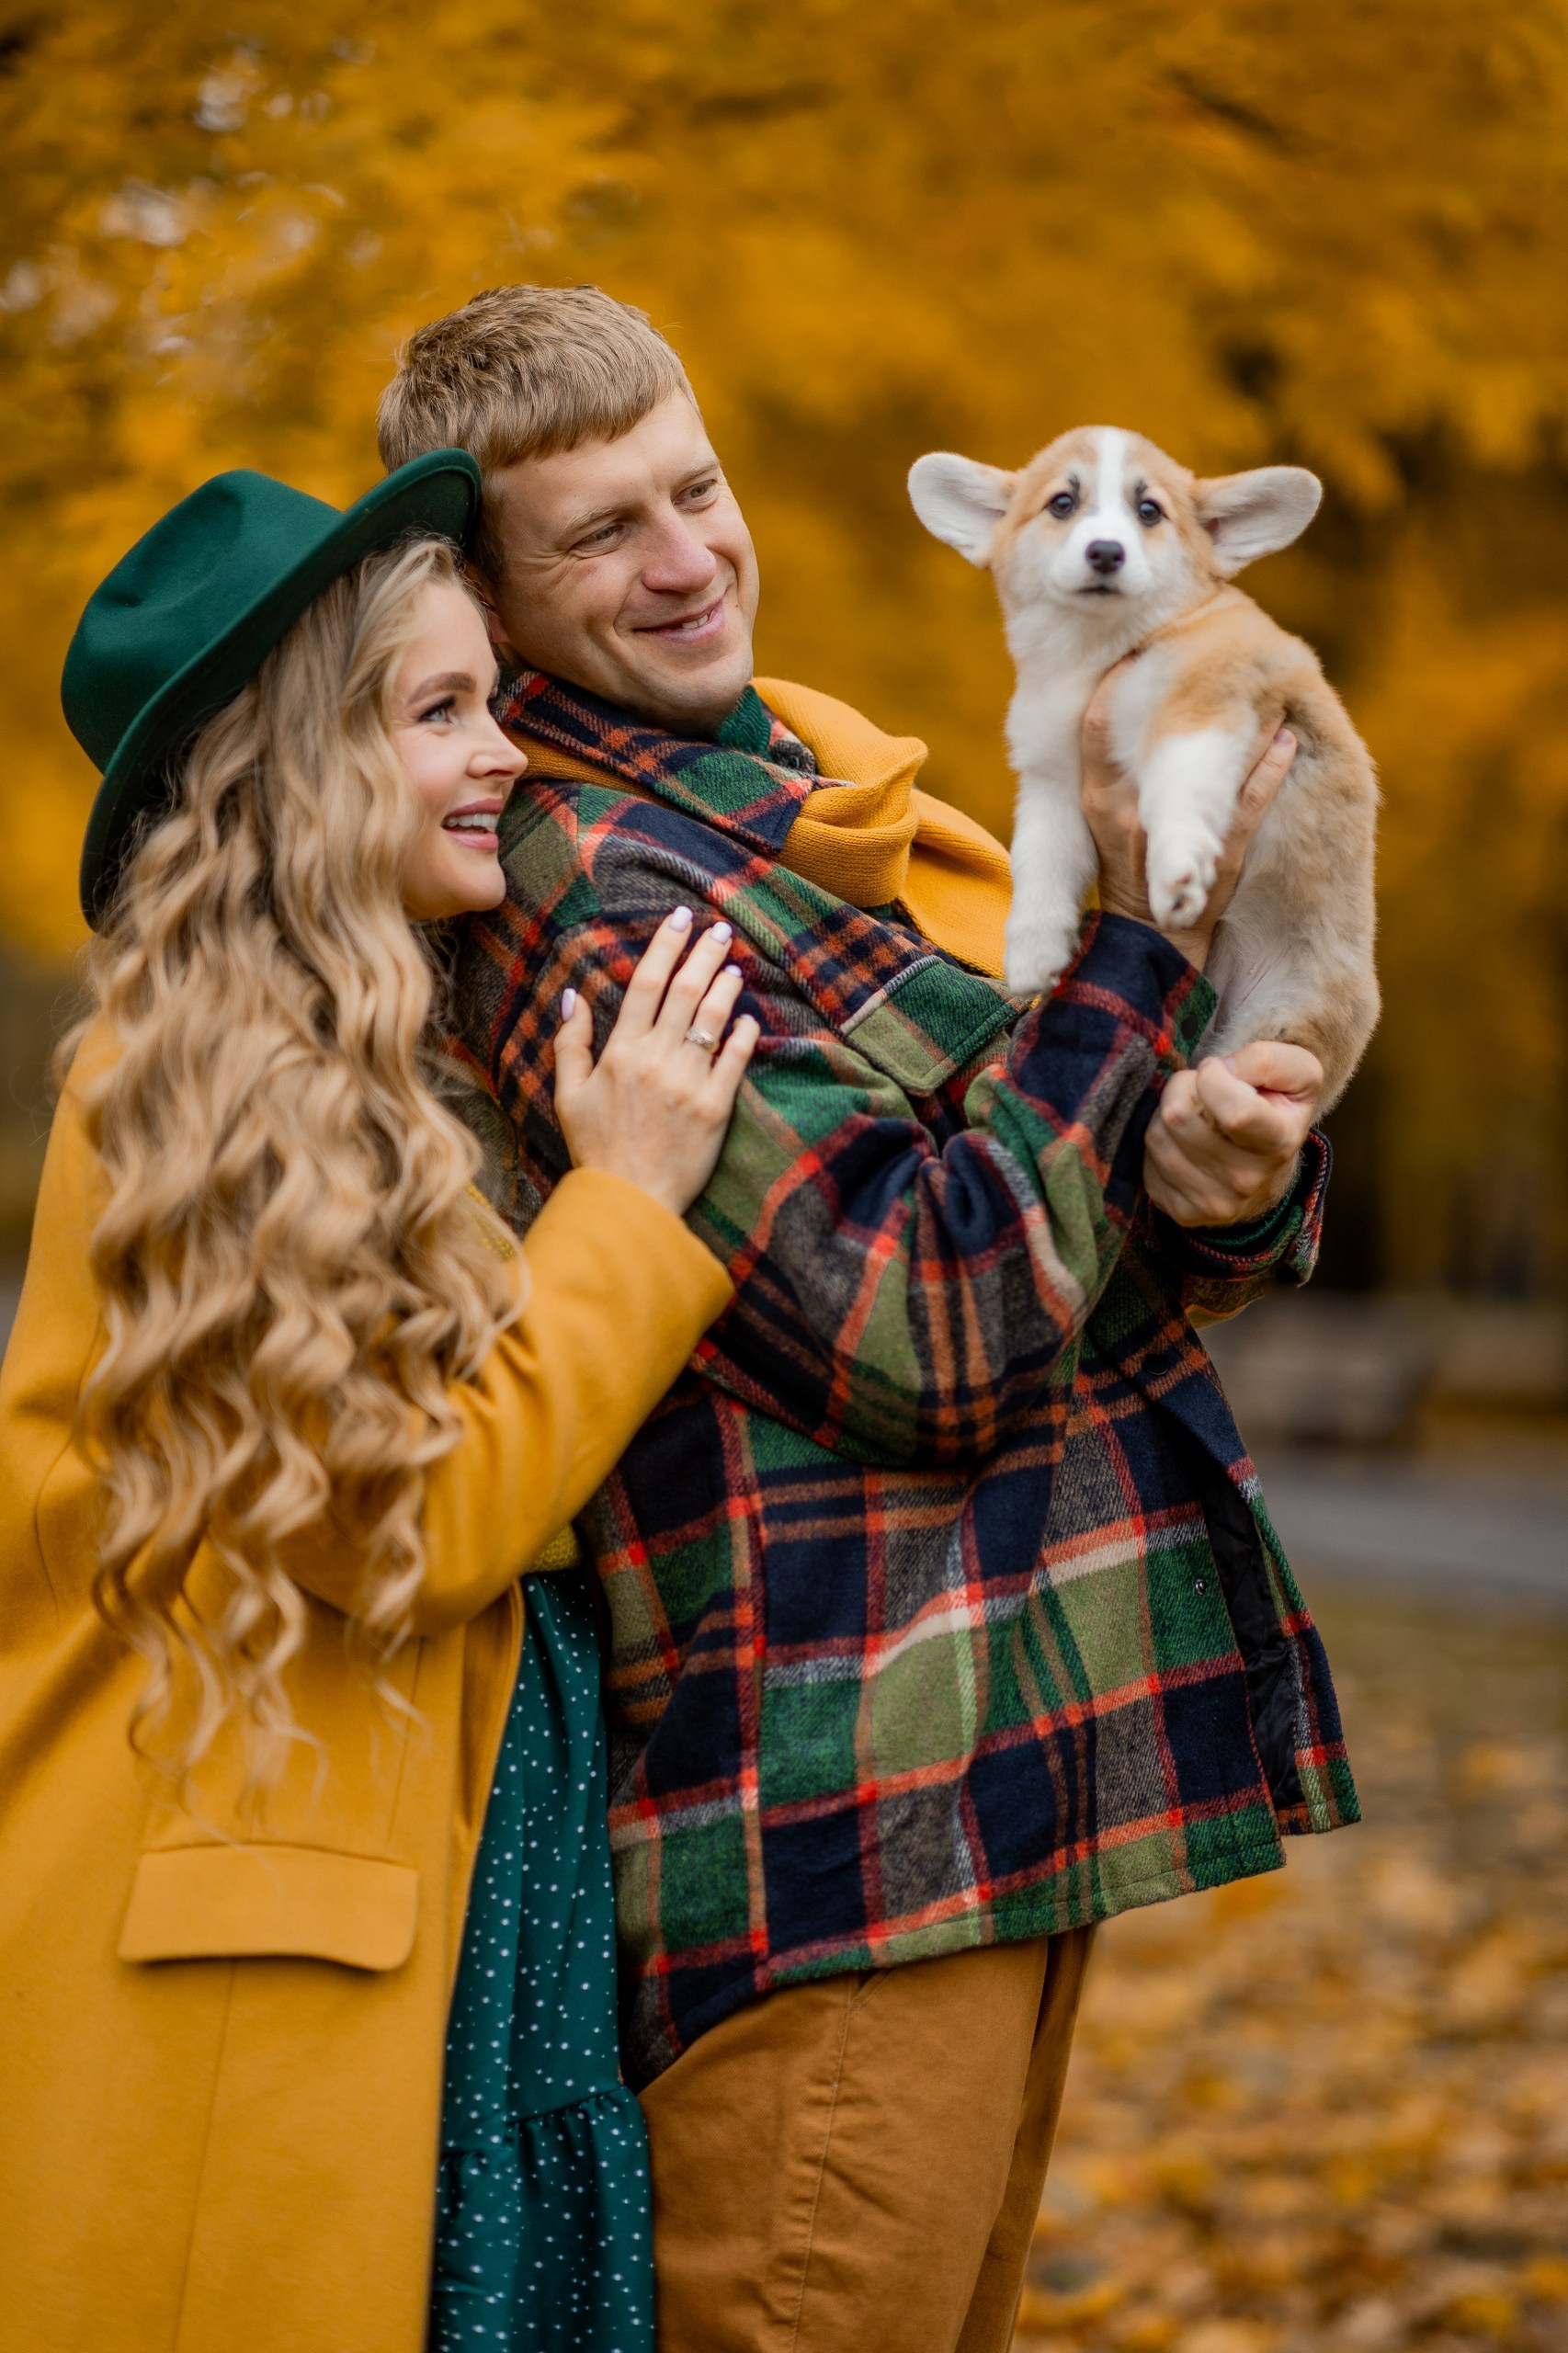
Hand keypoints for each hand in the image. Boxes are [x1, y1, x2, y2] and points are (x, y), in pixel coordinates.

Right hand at [553, 906, 758, 1216]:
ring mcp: (689, 1082)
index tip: (678, 919)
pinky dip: (743, 1033)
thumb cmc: (596, 1148)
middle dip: (704, 953)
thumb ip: (571, 1044)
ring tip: (734, 965)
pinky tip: (748, 1017)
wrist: (630, 1201)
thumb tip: (574, 997)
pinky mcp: (716, 1108)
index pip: (646, 984)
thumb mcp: (568, 1095)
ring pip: (713, 1019)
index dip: (664, 945)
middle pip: (685, 991)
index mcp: (620, 1052)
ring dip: (725, 986)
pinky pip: (735, 1060)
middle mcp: (656, 1060)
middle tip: (720, 928)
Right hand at [1080, 665, 1296, 966]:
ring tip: (1271, 690)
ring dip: (1249, 723)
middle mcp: (1132, 812)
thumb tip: (1126, 710)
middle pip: (1160, 733)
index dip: (1119, 678)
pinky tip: (1288, 740)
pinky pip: (1251, 802)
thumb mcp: (1102, 818)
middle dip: (1191, 689)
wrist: (1149, 941)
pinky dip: (1272, 767)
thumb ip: (1110, 771)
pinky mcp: (1221, 856)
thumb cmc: (1126, 870)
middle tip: (1219, 652)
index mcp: (1097, 799)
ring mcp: (1176, 835)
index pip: (1097, 723)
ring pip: (1216, 762)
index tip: (1144, 646)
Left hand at [1145, 1040, 1322, 1227]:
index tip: (1217, 1070)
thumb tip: (1220, 1069)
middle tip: (1198, 1089)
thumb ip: (1266, 1060)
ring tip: (1192, 1115)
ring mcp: (1213, 1202)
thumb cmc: (1276, 1112)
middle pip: (1178, 1116)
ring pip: (1157, 1136)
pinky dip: (1160, 1143)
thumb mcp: (1297, 1075)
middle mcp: (1246, 1181)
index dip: (1213, 1078)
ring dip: (1166, 1114)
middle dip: (1181, 1088)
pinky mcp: (1183, 1212)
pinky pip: (1147, 1163)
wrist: (1267, 1172)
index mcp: (1278, 1144)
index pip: (1235, 1112)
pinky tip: (1183, 1143)